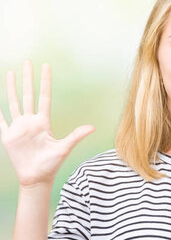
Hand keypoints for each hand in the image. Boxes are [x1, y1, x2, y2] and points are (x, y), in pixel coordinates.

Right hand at [0, 61, 94, 188]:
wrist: (37, 178)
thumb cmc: (51, 164)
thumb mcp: (64, 148)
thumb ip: (76, 136)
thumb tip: (93, 127)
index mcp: (43, 122)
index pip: (44, 97)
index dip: (45, 82)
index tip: (46, 67)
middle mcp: (30, 121)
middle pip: (28, 95)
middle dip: (28, 79)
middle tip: (28, 62)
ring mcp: (19, 127)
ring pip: (14, 102)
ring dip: (12, 88)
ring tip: (12, 73)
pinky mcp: (8, 136)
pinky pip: (0, 120)